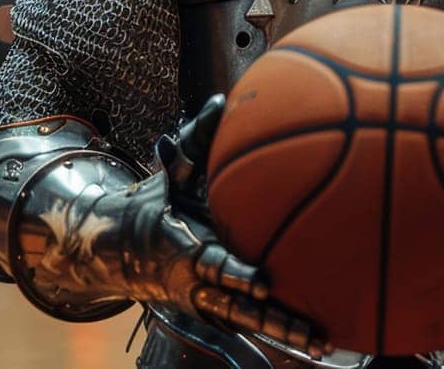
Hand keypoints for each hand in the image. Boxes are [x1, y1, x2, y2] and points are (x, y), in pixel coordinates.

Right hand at [138, 96, 330, 357]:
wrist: (122, 251)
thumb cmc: (159, 203)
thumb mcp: (174, 172)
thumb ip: (198, 139)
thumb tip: (220, 100)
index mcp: (187, 249)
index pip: (214, 264)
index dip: (237, 274)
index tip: (264, 282)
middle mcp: (197, 283)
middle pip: (238, 307)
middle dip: (271, 318)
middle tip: (307, 330)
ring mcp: (207, 301)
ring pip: (249, 322)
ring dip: (283, 333)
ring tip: (321, 344)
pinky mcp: (216, 310)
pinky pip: (250, 324)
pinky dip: (278, 334)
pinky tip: (316, 341)